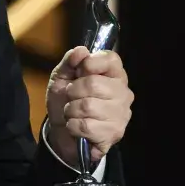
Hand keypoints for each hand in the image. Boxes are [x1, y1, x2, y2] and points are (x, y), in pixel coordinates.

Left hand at [45, 46, 133, 166]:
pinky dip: (73, 126)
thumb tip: (81, 51)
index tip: (79, 72)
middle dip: (73, 91)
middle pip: (94, 84)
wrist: (61, 132)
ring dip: (71, 110)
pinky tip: (76, 127)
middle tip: (71, 97)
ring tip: (73, 113)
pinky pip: (86, 126)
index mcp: (114, 74)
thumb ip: (70, 61)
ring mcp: (121, 115)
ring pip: (88, 106)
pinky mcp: (114, 134)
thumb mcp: (62, 77)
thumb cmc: (65, 101)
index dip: (90, 63)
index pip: (111, 59)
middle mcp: (123, 93)